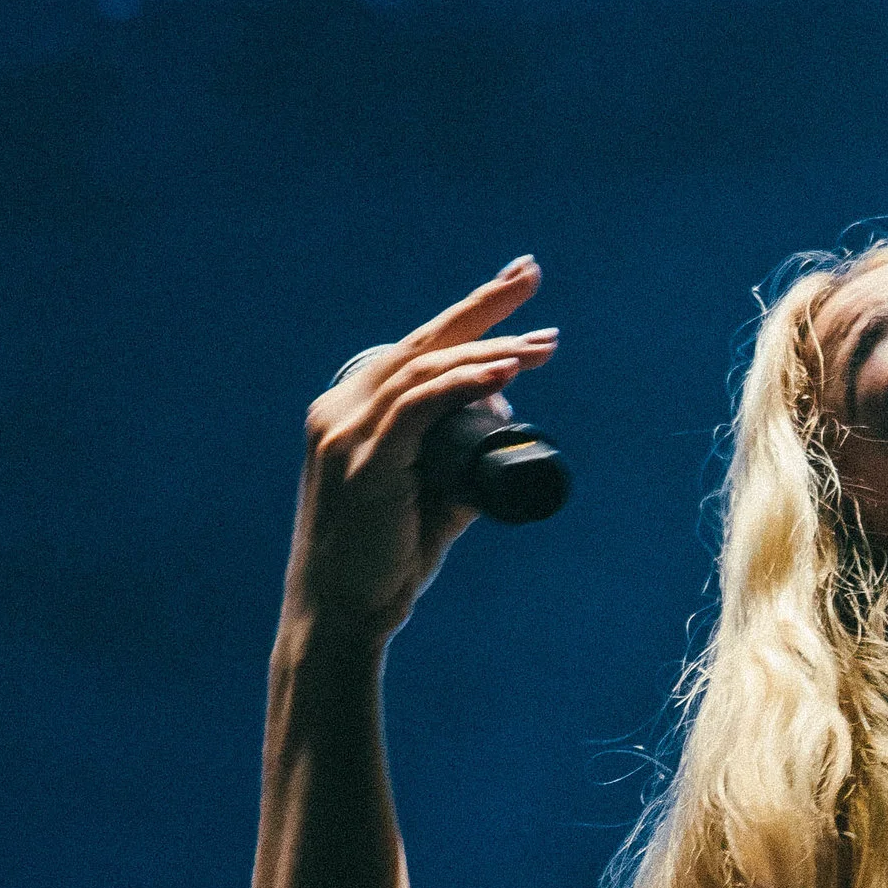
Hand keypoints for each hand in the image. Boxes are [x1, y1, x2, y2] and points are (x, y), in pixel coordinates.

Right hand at [285, 257, 557, 643]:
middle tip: (533, 272)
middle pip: (423, 340)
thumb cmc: (386, 561)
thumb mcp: (432, 498)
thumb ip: (462, 459)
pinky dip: (464, 383)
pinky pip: (418, 406)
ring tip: (545, 342)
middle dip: (483, 304)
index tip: (519, 287)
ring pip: (426, 367)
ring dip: (491, 348)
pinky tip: (504, 372)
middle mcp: (342, 409)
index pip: (418, 347)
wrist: (344, 616)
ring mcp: (346, 433)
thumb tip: (506, 424)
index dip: (469, 315)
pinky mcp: (363, 461)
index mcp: (353, 410)